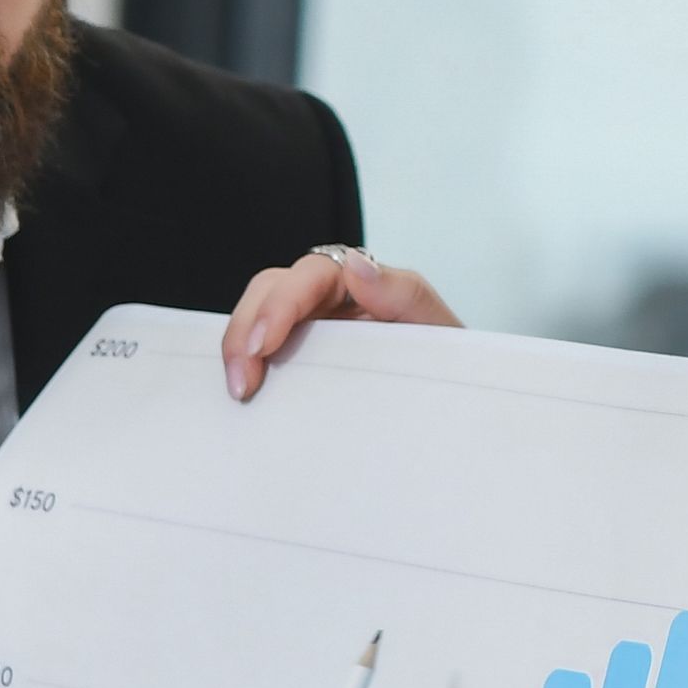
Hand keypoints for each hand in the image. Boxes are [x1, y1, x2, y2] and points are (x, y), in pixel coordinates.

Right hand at [222, 245, 463, 397]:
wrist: (451, 419)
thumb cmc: (448, 373)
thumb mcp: (441, 334)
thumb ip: (406, 296)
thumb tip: (356, 267)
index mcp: (362, 285)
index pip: (308, 276)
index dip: (278, 306)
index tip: (262, 348)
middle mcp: (328, 302)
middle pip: (269, 291)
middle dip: (244, 330)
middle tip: (241, 384)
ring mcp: (307, 333)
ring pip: (254, 320)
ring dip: (236, 351)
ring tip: (240, 393)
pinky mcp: (293, 366)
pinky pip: (257, 355)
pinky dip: (241, 368)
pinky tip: (240, 396)